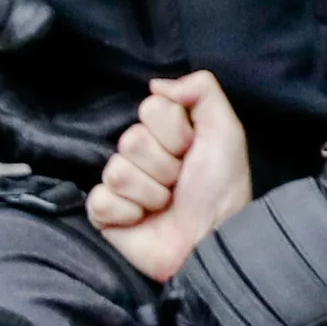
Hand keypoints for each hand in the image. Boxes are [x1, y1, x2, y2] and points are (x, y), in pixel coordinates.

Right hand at [88, 71, 250, 281]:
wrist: (212, 242)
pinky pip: (100, 200)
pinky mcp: (105, 215)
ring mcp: (120, 185)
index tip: (192, 152)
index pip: (151, 109)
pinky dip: (127, 213)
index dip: (175, 133)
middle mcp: (140, 155)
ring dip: (150, 192)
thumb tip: (157, 83)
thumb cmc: (221, 189)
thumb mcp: (226, 131)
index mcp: (165, 133)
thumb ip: (202, 90)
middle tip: (180, 184)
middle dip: (164, 166)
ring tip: (167, 205)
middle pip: (131, 139)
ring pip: (117, 171)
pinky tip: (143, 220)